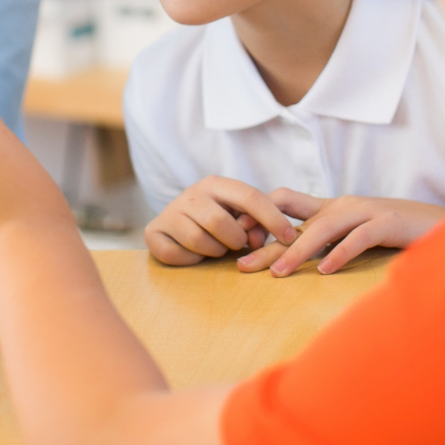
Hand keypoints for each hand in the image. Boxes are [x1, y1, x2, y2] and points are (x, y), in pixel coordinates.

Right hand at [144, 175, 297, 265]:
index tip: (290, 237)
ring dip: (213, 252)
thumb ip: (254, 224)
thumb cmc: (216, 222)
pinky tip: (194, 254)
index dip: (272, 217)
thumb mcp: (237, 216)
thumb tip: (256, 239)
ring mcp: (170, 211)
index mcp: (216, 184)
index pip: (248, 196)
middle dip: (233, 240)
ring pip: (198, 240)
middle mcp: (192, 193)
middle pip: (219, 222)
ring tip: (214, 248)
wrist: (174, 225)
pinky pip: (177, 254)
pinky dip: (191, 260)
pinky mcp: (154, 232)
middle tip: (235, 244)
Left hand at [237, 189, 444, 276]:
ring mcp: (364, 212)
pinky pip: (359, 238)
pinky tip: (326, 270)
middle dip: (268, 243)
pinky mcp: (388, 223)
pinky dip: (342, 254)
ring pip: (323, 230)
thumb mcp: (354, 233)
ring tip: (279, 273)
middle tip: (242, 265)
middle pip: (297, 222)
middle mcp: (342, 206)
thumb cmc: (395, 232)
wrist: (441, 223)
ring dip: (299, 251)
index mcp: (331, 208)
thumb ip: (328, 241)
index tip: (237, 240)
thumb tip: (298, 258)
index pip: (286, 204)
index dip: (260, 217)